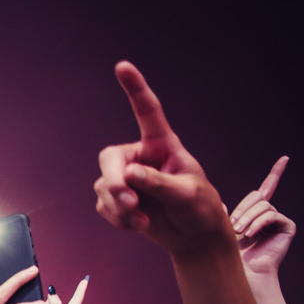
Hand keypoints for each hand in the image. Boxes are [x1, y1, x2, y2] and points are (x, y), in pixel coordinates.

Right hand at [94, 62, 230, 255]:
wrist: (194, 237)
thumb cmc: (199, 208)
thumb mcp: (187, 194)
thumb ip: (159, 183)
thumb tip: (130, 175)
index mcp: (162, 145)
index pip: (147, 112)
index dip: (135, 88)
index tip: (122, 66)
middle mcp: (140, 157)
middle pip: (110, 158)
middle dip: (114, 182)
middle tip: (128, 202)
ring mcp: (126, 179)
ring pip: (104, 187)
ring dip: (119, 207)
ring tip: (141, 220)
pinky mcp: (117, 200)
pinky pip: (104, 206)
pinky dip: (118, 219)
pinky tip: (138, 224)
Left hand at [231, 157, 293, 278]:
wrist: (241, 272)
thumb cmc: (229, 254)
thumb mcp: (222, 228)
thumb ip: (225, 212)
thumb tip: (221, 203)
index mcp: (255, 212)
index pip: (266, 188)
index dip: (276, 173)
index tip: (285, 159)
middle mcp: (269, 213)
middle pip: (257, 196)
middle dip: (243, 210)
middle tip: (233, 226)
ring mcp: (279, 220)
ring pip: (262, 205)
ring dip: (248, 218)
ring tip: (239, 233)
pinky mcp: (287, 226)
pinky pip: (272, 214)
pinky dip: (258, 223)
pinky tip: (250, 235)